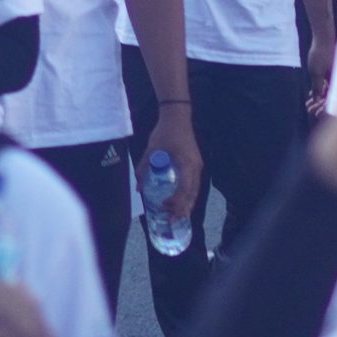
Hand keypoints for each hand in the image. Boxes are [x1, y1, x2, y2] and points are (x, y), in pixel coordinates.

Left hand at [140, 106, 201, 230]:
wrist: (177, 116)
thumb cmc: (165, 131)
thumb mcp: (152, 149)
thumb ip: (144, 168)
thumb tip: (138, 188)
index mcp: (187, 165)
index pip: (184, 190)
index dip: (175, 202)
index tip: (164, 207)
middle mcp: (196, 168)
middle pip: (192, 194)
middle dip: (182, 208)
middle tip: (171, 220)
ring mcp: (198, 166)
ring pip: (195, 191)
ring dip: (187, 204)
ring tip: (177, 216)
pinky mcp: (196, 164)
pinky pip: (194, 185)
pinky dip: (188, 196)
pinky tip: (182, 202)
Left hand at [304, 25, 336, 117]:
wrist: (324, 37)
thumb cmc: (320, 53)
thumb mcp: (315, 71)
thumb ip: (317, 86)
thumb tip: (317, 100)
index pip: (332, 100)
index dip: (324, 109)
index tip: (315, 113)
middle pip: (331, 98)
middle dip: (320, 106)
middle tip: (309, 110)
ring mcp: (335, 76)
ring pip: (328, 93)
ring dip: (318, 99)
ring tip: (308, 105)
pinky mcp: (331, 72)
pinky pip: (327, 86)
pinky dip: (320, 91)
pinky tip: (311, 95)